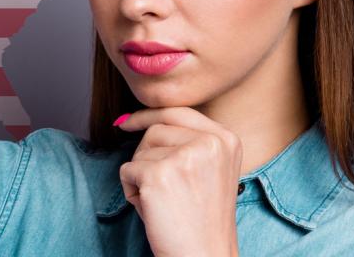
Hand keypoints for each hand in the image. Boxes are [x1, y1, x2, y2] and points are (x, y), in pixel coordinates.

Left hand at [116, 107, 242, 256]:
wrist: (203, 256)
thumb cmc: (200, 220)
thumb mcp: (209, 170)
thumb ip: (188, 141)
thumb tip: (134, 118)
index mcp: (226, 139)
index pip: (179, 112)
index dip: (149, 115)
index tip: (127, 122)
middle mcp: (210, 143)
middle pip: (156, 129)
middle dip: (146, 156)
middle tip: (159, 187)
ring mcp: (185, 157)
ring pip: (141, 150)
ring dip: (141, 176)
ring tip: (161, 202)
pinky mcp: (159, 175)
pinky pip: (127, 170)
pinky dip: (131, 191)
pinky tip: (152, 210)